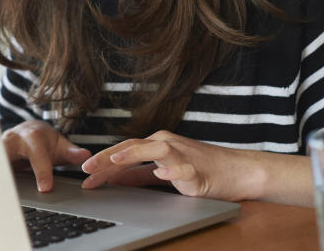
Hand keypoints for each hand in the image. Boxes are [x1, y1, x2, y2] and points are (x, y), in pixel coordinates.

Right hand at [2, 120, 90, 192]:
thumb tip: (86, 157)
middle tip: (14, 197)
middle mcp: (12, 139)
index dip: (42, 171)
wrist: (26, 131)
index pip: (37, 155)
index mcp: (31, 136)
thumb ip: (72, 152)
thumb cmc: (43, 141)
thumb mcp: (59, 144)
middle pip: (8, 156)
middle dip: (9, 174)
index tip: (46, 189)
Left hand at [80, 130, 264, 201]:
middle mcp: (167, 144)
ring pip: (155, 150)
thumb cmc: (202, 170)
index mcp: (157, 144)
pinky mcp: (198, 170)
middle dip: (108, 158)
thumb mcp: (164, 171)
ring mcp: (183, 155)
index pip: (124, 150)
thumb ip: (139, 175)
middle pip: (132, 147)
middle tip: (87, 169)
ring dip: (133, 154)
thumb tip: (113, 178)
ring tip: (115, 161)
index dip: (103, 161)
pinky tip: (161, 175)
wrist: (238, 171)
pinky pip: (183, 169)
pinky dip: (171, 171)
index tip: (84, 173)